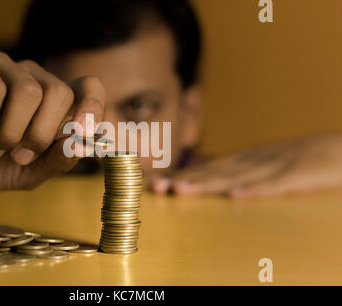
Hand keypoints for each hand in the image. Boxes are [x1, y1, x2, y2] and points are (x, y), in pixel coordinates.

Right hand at [0, 48, 104, 192]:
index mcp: (51, 101)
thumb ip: (56, 161)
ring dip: (10, 132)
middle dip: (40, 135)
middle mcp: (31, 78)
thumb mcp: (27, 173)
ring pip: (28, 90)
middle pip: (59, 92)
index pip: (87, 87)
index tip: (84, 131)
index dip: (93, 105)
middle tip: (18, 156)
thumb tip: (81, 145)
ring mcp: (2, 67)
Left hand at [152, 134, 341, 197]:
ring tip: (180, 190)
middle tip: (154, 188)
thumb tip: (202, 177)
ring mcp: (272, 167)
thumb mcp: (258, 165)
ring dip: (207, 183)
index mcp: (241, 161)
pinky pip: (274, 186)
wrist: (335, 150)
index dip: (177, 177)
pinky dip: (254, 190)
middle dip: (182, 181)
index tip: (151, 184)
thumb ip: (232, 171)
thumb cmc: (293, 159)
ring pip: (235, 177)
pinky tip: (235, 197)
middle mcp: (250, 162)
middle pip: (212, 172)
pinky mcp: (295, 176)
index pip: (203, 170)